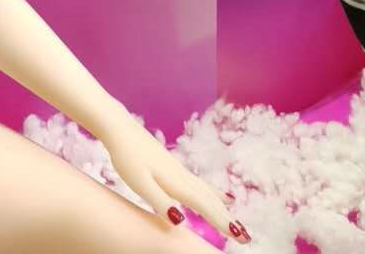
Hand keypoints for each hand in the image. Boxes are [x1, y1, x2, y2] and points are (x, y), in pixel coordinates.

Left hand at [98, 109, 242, 241]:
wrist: (119, 128)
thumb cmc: (126, 157)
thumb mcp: (139, 183)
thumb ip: (160, 201)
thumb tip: (181, 220)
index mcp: (175, 181)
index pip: (204, 205)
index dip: (222, 221)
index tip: (240, 236)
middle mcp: (182, 175)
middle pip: (210, 199)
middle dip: (227, 218)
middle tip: (245, 236)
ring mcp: (178, 170)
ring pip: (206, 191)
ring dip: (221, 206)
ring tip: (235, 217)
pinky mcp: (173, 167)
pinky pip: (199, 184)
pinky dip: (212, 193)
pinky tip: (218, 194)